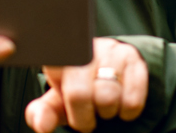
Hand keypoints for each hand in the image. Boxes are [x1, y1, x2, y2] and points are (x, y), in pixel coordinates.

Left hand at [25, 38, 147, 132]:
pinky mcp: (134, 59)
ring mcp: (111, 51)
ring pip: (109, 96)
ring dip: (107, 112)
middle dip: (85, 117)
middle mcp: (86, 49)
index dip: (70, 109)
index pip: (58, 80)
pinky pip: (132, 99)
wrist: (110, 73)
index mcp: (60, 58)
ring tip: (104, 107)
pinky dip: (127, 111)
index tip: (74, 114)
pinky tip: (120, 102)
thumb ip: (44, 114)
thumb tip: (42, 125)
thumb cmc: (78, 91)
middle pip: (80, 95)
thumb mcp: (58, 103)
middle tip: (88, 117)